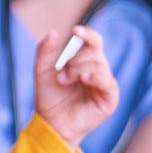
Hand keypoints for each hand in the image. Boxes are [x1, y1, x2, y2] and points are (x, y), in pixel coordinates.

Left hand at [35, 26, 118, 148]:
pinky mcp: (109, 98)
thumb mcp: (42, 71)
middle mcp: (97, 69)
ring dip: (77, 70)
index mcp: (84, 61)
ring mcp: (104, 84)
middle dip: (74, 59)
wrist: (51, 122)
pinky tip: (84, 78)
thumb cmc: (49, 97)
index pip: (93, 41)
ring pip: (98, 65)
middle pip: (94, 51)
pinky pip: (108, 82)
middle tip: (60, 75)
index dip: (87, 34)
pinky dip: (96, 77)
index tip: (75, 31)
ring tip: (64, 81)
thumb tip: (52, 32)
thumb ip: (45, 51)